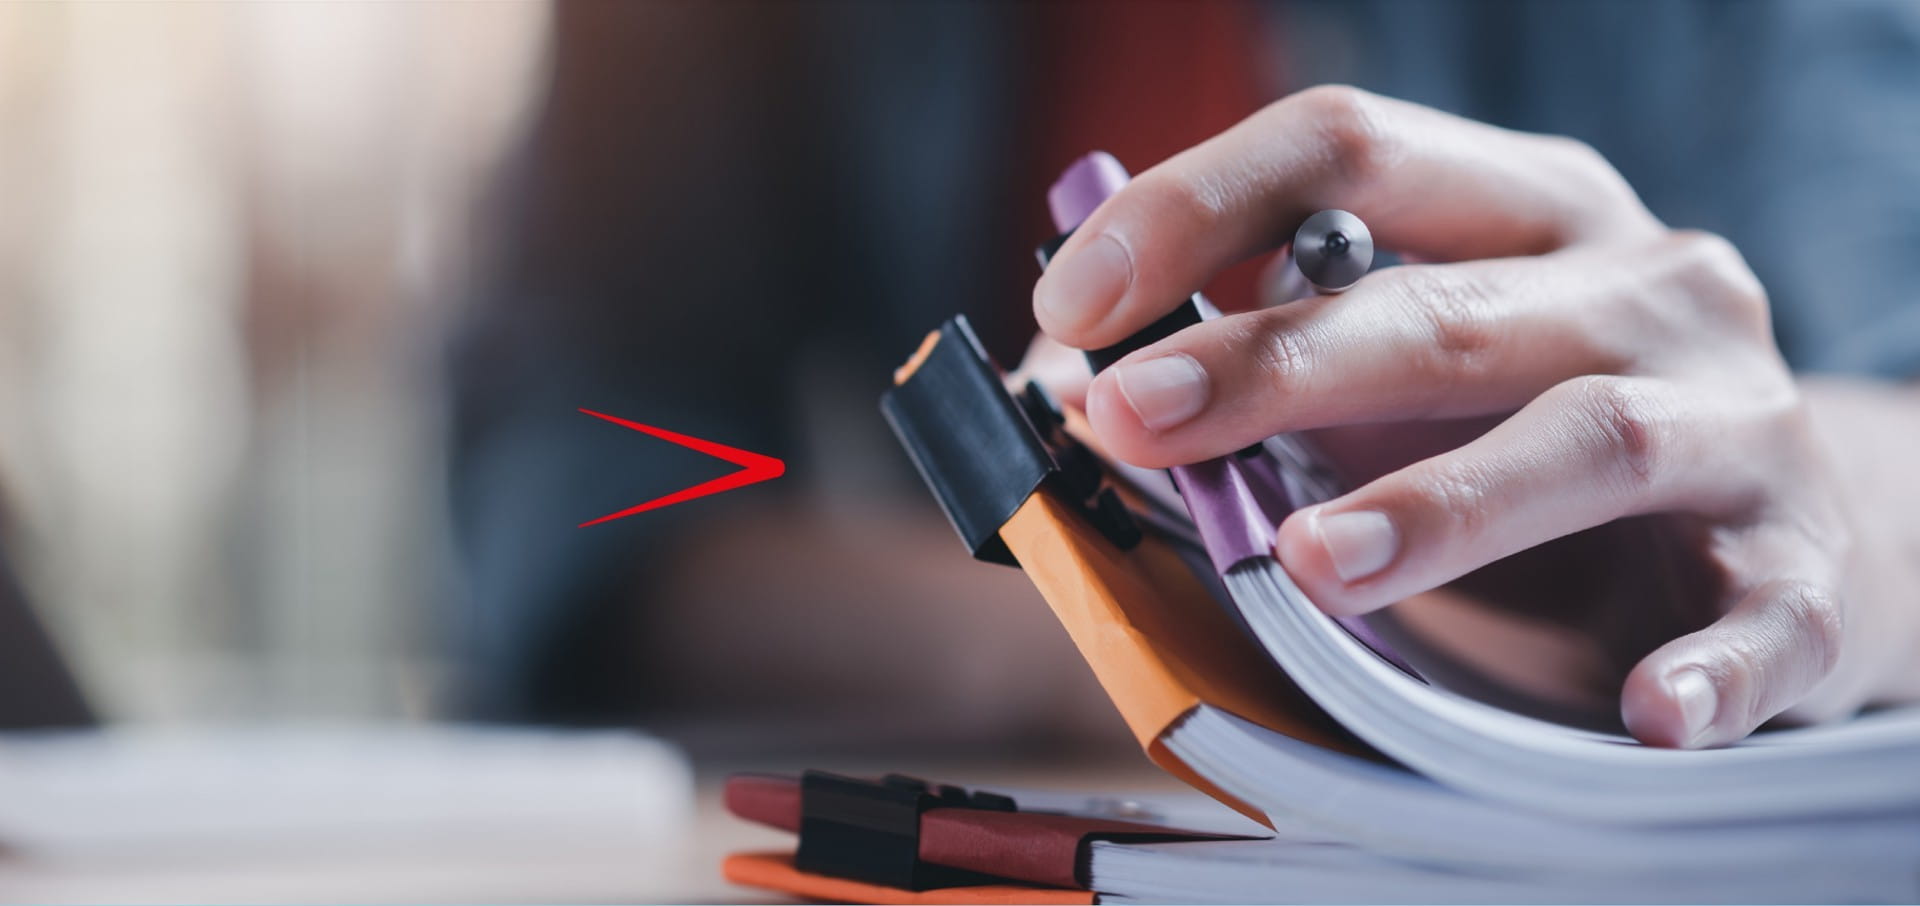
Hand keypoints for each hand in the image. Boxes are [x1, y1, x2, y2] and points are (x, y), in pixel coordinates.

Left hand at [1032, 86, 1914, 746]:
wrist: (1789, 544)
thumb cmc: (1542, 448)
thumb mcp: (1401, 380)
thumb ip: (1255, 370)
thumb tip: (1059, 380)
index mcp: (1526, 214)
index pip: (1351, 149)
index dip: (1199, 207)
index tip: (1072, 295)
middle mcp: (1645, 288)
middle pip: (1445, 304)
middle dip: (1275, 362)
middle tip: (1135, 417)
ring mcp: (1741, 423)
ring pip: (1593, 437)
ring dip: (1445, 504)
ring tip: (1314, 565)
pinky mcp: (1806, 571)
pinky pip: (1761, 616)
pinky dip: (1704, 664)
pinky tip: (1642, 706)